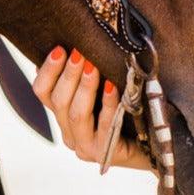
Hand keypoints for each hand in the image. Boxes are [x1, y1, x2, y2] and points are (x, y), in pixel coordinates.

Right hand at [32, 45, 150, 169]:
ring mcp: (85, 146)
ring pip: (76, 114)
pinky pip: (105, 126)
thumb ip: (84, 74)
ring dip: (84, 87)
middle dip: (68, 74)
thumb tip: (74, 41)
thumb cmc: (123, 109)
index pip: (42, 91)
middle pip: (58, 101)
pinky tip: (112, 87)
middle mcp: (69, 131)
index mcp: (62, 114)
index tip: (59, 48)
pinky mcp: (105, 153)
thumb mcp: (99, 89)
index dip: (47, 70)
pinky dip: (108, 104)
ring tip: (92, 66)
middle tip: (79, 53)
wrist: (151, 143)